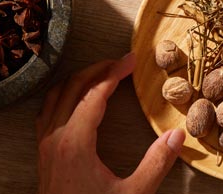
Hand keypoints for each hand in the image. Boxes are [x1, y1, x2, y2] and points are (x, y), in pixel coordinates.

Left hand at [36, 53, 184, 193]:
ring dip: (79, 80)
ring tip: (102, 74)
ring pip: (55, 96)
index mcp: (75, 142)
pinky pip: (48, 112)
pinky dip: (64, 95)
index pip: (94, 93)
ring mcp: (45, 145)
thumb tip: (178, 135)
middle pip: (72, 87)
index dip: (114, 72)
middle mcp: (55, 138)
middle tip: (121, 62)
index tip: (132, 60)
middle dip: (97, 69)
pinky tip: (78, 101)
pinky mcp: (43, 154)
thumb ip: (156, 163)